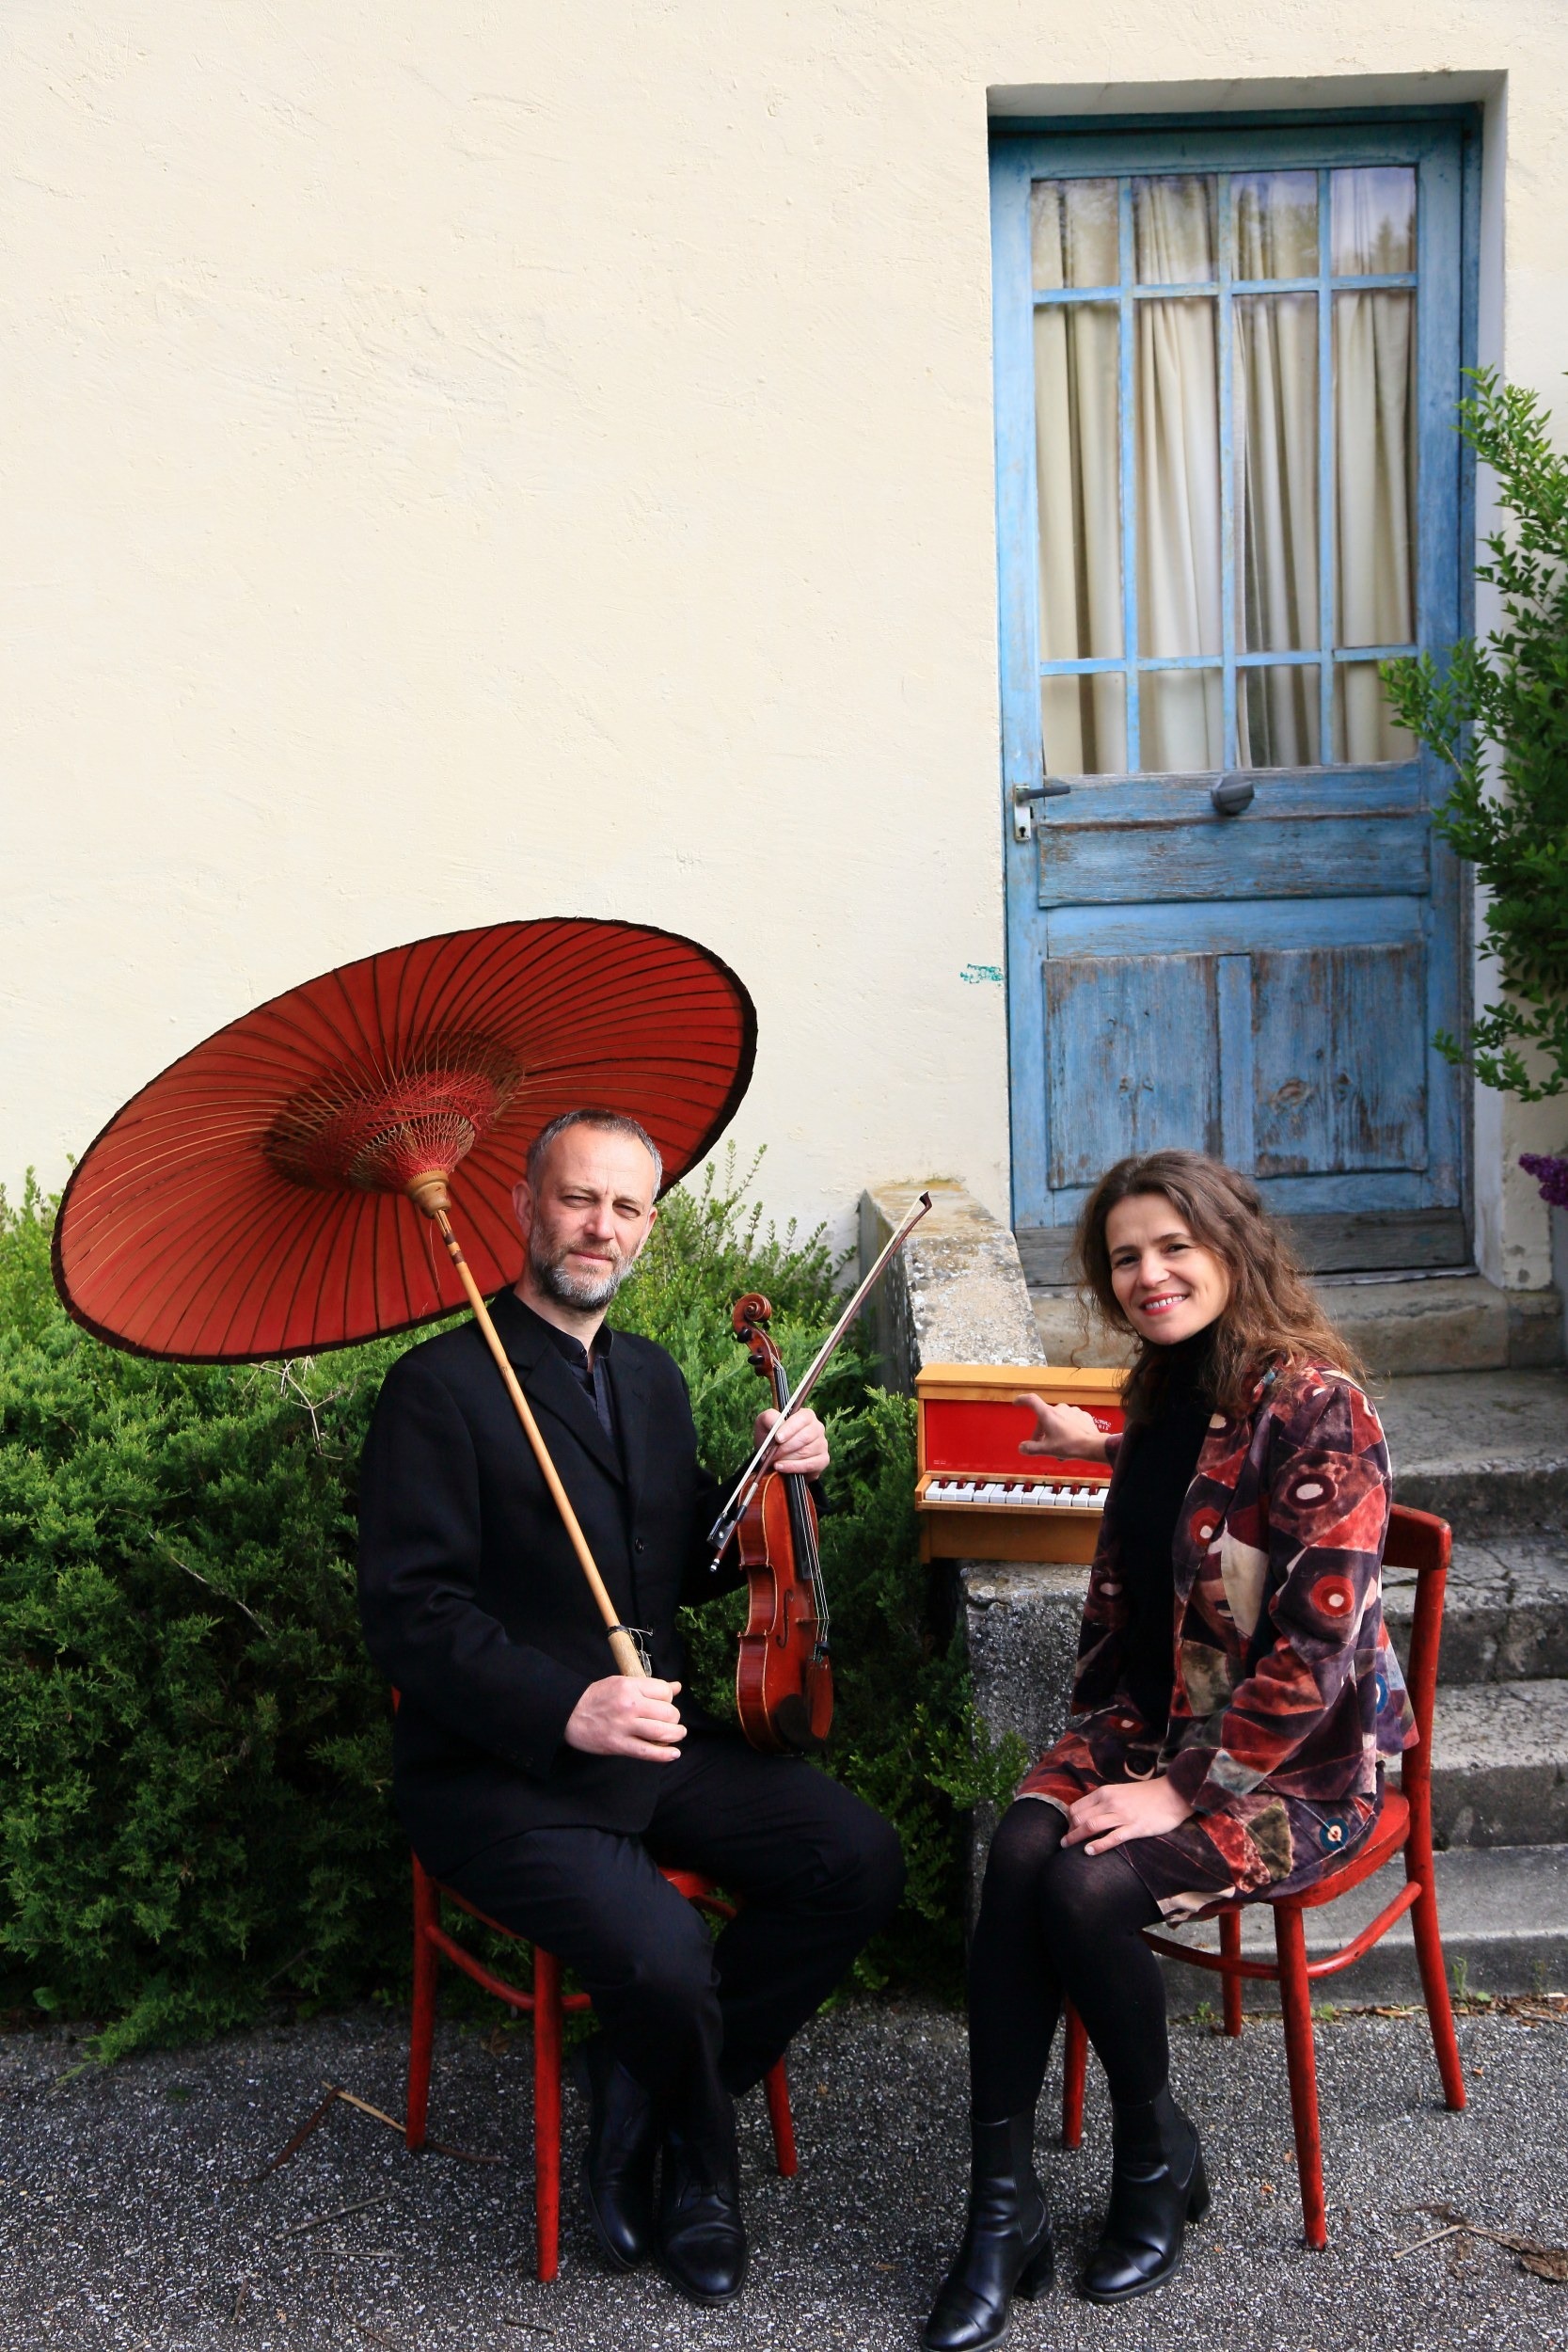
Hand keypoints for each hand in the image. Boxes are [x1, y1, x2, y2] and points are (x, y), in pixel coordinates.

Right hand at [563, 1675, 686, 1761]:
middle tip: (670, 1721)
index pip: (664, 1691)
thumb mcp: (621, 1683)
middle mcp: (630, 1705)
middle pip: (668, 1712)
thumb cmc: (596, 1698)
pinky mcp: (619, 1745)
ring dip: (676, 1734)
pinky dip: (664, 1755)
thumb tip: (676, 1687)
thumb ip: (649, 1686)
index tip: (664, 1704)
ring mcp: (625, 1726)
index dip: (669, 1699)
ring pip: (662, 1732)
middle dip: (674, 1718)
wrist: (569, 1714)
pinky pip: (647, 1751)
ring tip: (677, 1734)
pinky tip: (674, 1753)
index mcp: (629, 1686)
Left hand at [755, 1405, 828, 1478]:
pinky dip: (793, 1467)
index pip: (803, 1418)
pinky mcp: (823, 1460)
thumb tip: (777, 1422)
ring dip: (787, 1458)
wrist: (773, 1457)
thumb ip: (769, 1418)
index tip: (777, 1438)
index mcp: (806, 1415)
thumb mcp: (765, 1424)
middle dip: (786, 1447)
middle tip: (771, 1454)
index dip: (790, 1428)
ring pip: (807, 1452)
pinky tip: (781, 1467)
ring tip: (773, 1461)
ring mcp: (822, 1444)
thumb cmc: (771, 1437)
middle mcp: (817, 1428)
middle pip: (805, 1437)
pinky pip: (810, 1465)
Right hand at [1016, 1393, 1109, 1464]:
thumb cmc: (1070, 1445)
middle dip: (1041, 1430)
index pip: (1031, 1400)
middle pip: (1044, 1416)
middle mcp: (1059, 1409)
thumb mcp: (1047, 1449)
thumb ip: (1031, 1448)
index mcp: (1048, 1414)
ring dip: (1055, 1429)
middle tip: (1042, 1444)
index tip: (1017, 1402)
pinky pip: (1070, 1420)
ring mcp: (1072, 1411)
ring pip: (1058, 1419)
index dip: (1022, 1400)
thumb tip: (1022, 1448)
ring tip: (1059, 1444)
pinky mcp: (1082, 1415)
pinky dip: (1067, 1428)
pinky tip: (1070, 1439)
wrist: (1093, 1445)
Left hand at [1061, 1776, 1192, 1854]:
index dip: (1069, 1820)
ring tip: (1067, 1848)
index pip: (1077, 1807)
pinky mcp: (1135, 1828)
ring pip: (1091, 1826)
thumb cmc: (1146, 1795)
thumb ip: (1105, 1801)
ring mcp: (1122, 1815)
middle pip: (1080, 1817)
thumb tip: (1089, 1813)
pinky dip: (1098, 1845)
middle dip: (1069, 1831)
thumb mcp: (1120, 1791)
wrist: (1172, 1794)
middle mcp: (1110, 1802)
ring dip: (1075, 1838)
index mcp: (1105, 1793)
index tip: (1069, 1830)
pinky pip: (1112, 1838)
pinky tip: (1089, 1852)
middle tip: (1065, 1842)